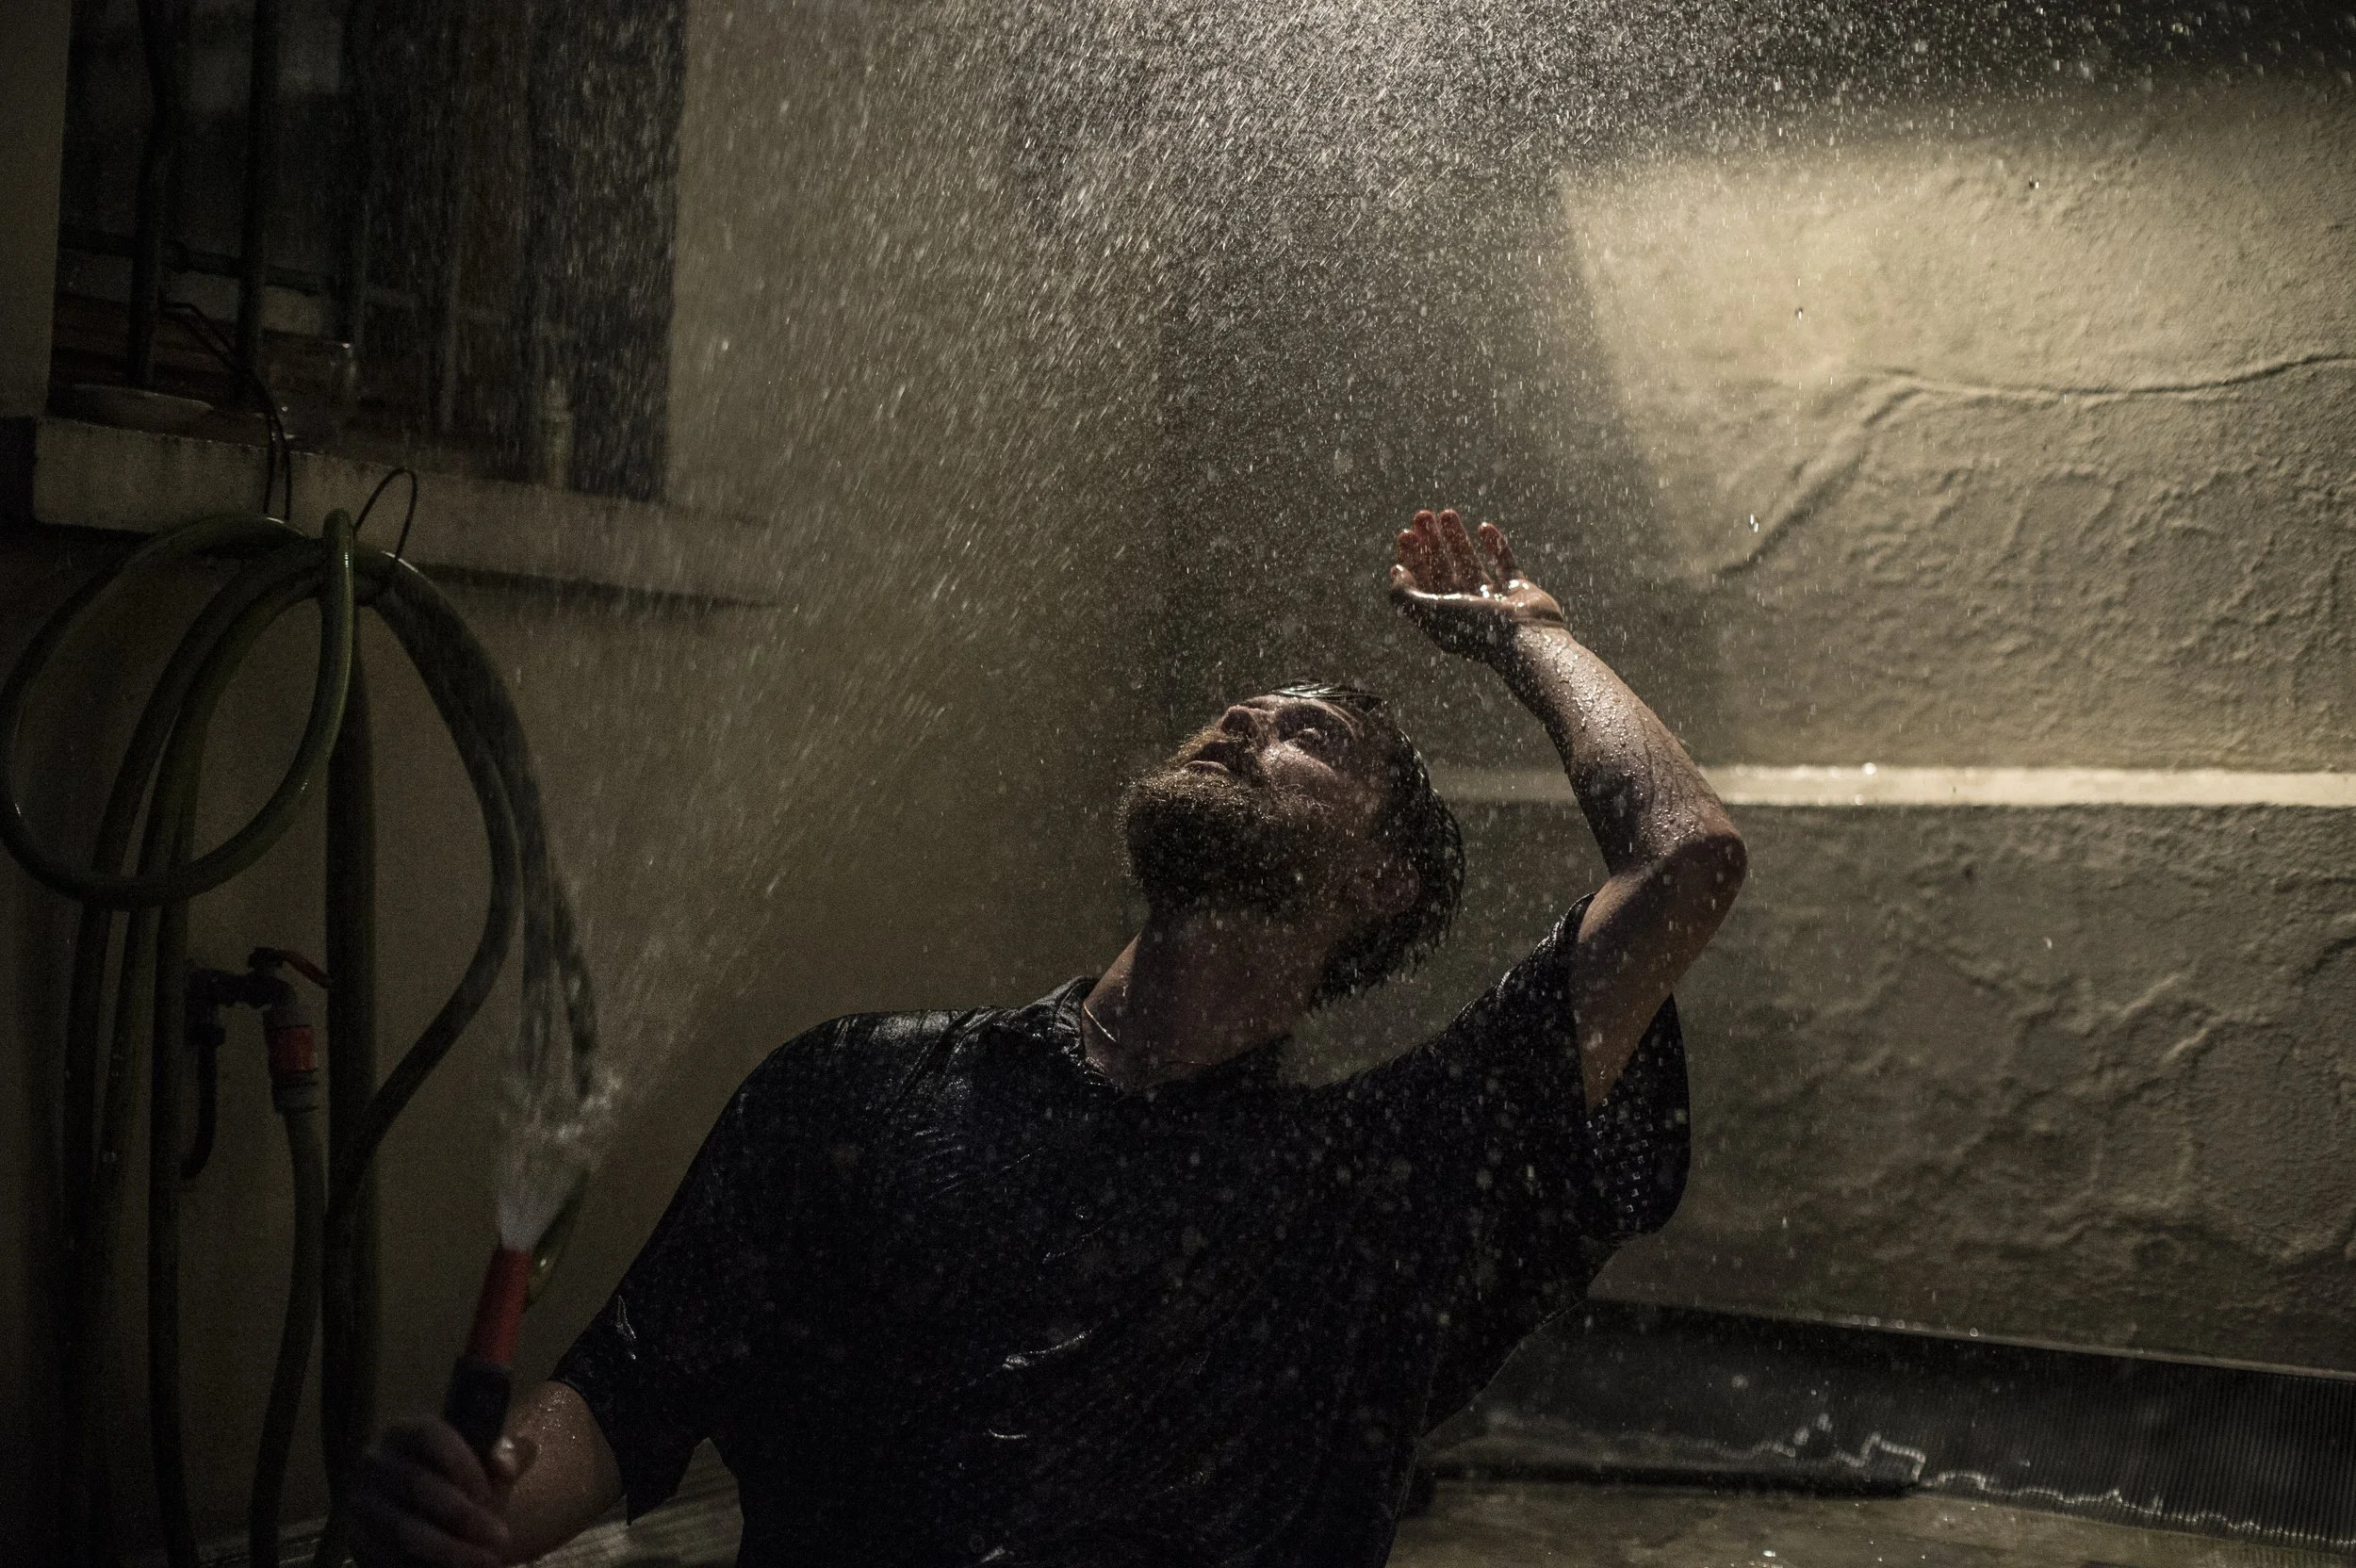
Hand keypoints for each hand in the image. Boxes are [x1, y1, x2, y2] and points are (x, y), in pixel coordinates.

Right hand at [347, 1417, 537, 1567]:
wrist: (427, 1516)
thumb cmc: (461, 1483)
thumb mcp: (485, 1465)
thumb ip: (504, 1457)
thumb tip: (505, 1462)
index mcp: (405, 1431)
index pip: (430, 1435)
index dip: (462, 1463)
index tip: (490, 1494)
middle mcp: (375, 1461)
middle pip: (418, 1484)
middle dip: (464, 1516)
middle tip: (501, 1539)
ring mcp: (361, 1501)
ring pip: (405, 1529)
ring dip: (451, 1551)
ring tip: (486, 1562)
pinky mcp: (356, 1539)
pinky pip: (389, 1558)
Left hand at [1389, 508, 1564, 661]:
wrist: (1526, 638)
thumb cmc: (1477, 627)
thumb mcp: (1431, 611)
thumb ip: (1405, 594)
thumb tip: (1396, 572)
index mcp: (1443, 620)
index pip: (1422, 584)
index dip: (1412, 559)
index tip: (1405, 534)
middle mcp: (1467, 611)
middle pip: (1443, 571)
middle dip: (1431, 542)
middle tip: (1422, 515)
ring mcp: (1494, 601)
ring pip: (1470, 564)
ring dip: (1457, 539)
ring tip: (1447, 513)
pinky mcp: (1519, 591)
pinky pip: (1505, 563)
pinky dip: (1495, 546)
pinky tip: (1484, 527)